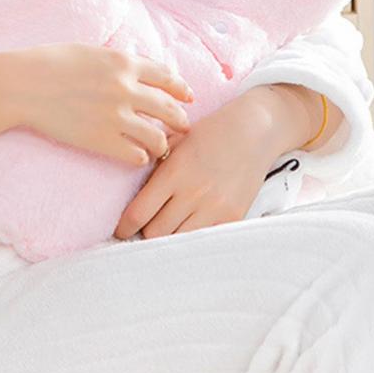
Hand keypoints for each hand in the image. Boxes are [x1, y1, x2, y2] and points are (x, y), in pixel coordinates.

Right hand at [0, 43, 195, 165]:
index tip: (188, 97)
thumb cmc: (49, 62)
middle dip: (181, 120)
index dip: (182, 89)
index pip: (168, 77)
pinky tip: (135, 154)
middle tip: (183, 127)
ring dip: (163, 144)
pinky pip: (136, 155)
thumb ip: (117, 61)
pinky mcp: (101, 141)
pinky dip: (141, 156)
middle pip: (170, 109)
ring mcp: (115, 117)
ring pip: (159, 137)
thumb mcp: (90, 51)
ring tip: (160, 147)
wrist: (21, 85)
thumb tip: (136, 68)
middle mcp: (126, 88)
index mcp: (124, 62)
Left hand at [113, 86, 280, 239]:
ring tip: (165, 230)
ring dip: (169, 237)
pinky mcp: (233, 217)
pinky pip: (204, 240)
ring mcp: (214, 208)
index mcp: (174, 172)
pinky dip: (193, 238)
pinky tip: (188, 231)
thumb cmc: (210, 133)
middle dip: (145, 231)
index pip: (139, 213)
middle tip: (144, 227)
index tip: (119, 230)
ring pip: (178, 241)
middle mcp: (192, 194)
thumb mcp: (176, 142)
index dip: (124, 227)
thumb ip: (155, 167)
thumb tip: (132, 194)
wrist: (254, 132)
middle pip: (155, 233)